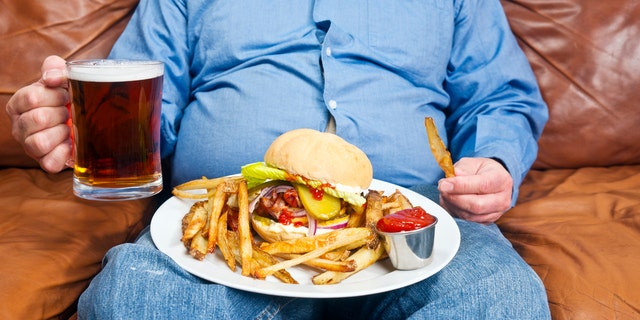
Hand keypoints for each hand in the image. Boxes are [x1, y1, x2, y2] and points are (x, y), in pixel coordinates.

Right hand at [6, 55, 72, 172]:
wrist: (82, 120)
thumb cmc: (66, 99)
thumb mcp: (61, 79)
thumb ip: (55, 68)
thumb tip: (52, 77)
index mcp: (18, 104)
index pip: (32, 97)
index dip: (55, 95)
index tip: (66, 95)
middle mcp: (19, 126)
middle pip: (38, 118)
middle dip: (61, 113)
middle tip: (68, 112)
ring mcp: (29, 146)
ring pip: (40, 142)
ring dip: (61, 133)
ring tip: (68, 128)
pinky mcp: (45, 162)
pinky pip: (50, 162)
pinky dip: (64, 153)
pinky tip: (71, 143)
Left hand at [437, 157, 512, 223]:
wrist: (493, 181)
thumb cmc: (482, 171)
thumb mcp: (473, 163)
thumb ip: (463, 169)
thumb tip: (453, 176)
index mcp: (501, 180)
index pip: (482, 185)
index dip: (461, 186)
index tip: (445, 183)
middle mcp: (502, 199)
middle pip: (477, 205)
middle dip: (454, 198)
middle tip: (442, 188)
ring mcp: (495, 213)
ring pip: (470, 215)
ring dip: (452, 205)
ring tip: (445, 193)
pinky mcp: (486, 221)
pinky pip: (467, 220)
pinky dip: (455, 211)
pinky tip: (450, 201)